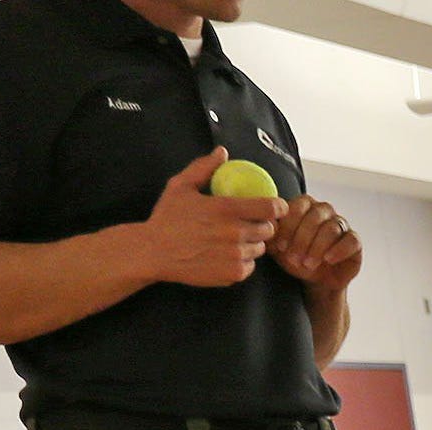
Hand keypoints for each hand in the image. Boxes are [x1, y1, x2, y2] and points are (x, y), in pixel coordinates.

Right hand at [130, 150, 278, 287]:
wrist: (153, 252)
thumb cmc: (167, 218)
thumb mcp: (180, 186)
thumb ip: (204, 168)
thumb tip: (222, 152)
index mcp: (226, 209)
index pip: (270, 208)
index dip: (278, 206)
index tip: (278, 207)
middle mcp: (235, 233)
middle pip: (269, 229)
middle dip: (264, 225)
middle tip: (250, 223)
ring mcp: (235, 255)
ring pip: (260, 249)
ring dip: (253, 244)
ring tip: (235, 239)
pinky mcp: (233, 274)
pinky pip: (250, 266)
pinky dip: (243, 261)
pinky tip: (227, 255)